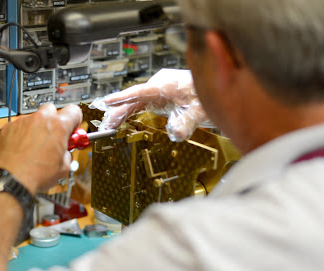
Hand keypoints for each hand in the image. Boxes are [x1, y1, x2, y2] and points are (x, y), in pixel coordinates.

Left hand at [0, 104, 82, 194]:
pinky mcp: (9, 127)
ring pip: (34, 119)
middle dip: (53, 121)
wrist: (11, 180)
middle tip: (53, 137)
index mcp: (58, 126)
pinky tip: (23, 149)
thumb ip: (67, 154)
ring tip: (35, 147)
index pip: (74, 111)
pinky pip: (20, 126)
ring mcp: (23, 122)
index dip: (75, 120)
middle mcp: (40, 119)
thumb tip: (65, 152)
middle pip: (51, 109)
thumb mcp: (63, 168)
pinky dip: (22, 134)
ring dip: (37, 129)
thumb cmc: (36, 174)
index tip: (72, 128)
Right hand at [90, 69, 209, 140]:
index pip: (140, 92)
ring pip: (135, 101)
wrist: (218, 89)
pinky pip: (141, 103)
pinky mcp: (160, 95)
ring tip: (108, 126)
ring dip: (122, 113)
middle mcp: (159, 85)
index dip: (123, 98)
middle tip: (105, 126)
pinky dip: (131, 112)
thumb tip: (176, 134)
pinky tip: (121, 121)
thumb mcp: (200, 111)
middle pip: (134, 99)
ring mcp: (158, 89)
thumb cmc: (209, 95)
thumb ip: (187, 123)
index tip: (107, 101)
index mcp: (166, 84)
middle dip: (118, 112)